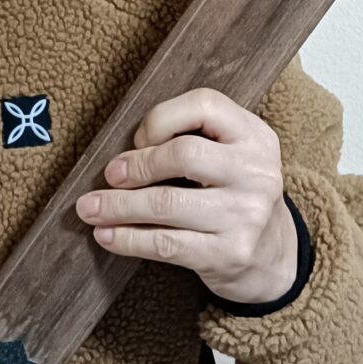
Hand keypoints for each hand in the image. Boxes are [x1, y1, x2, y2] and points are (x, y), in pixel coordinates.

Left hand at [77, 88, 298, 306]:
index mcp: (255, 136)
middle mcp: (257, 172)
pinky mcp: (229, 253)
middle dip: (137, 165)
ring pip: (167, 204)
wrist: (272, 258)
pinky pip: (166, 244)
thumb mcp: (231, 157)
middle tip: (110, 176)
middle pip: (183, 154)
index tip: (140, 139)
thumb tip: (124, 153)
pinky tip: (107, 236)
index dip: (162, 118)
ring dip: (118, 206)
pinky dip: (128, 239)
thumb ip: (194, 140)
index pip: (205, 105)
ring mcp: (246, 215)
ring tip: (90, 208)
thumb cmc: (234, 197)